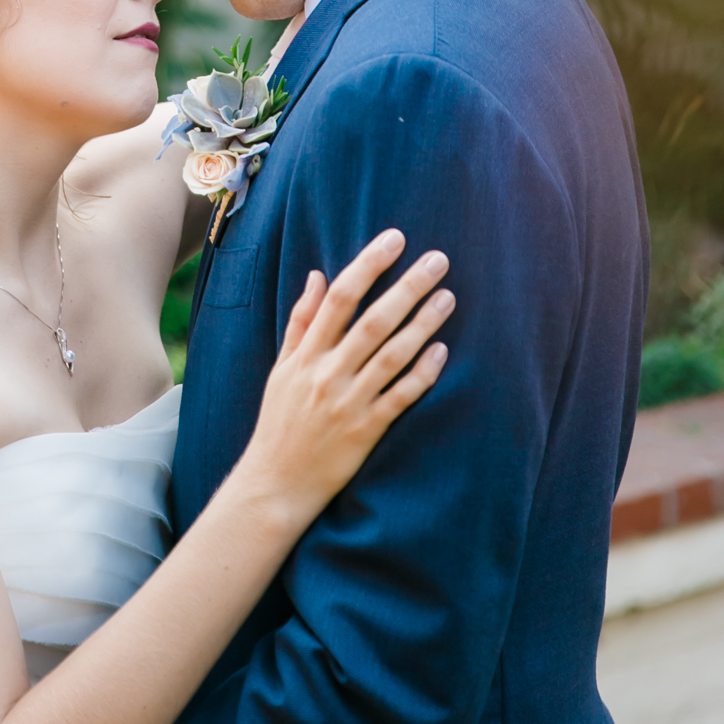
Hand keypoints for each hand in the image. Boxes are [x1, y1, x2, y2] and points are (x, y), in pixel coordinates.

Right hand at [238, 231, 451, 527]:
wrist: (275, 483)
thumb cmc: (279, 422)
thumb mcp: (280, 369)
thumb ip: (300, 322)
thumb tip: (317, 276)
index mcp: (305, 354)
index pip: (340, 298)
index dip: (369, 265)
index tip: (395, 239)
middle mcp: (327, 374)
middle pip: (373, 321)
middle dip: (407, 286)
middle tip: (438, 260)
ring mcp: (348, 403)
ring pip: (392, 355)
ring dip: (423, 324)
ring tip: (448, 297)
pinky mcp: (366, 431)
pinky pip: (400, 397)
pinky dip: (421, 373)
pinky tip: (441, 351)